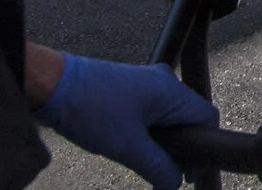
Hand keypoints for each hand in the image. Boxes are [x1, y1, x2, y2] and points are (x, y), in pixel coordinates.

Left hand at [32, 53, 216, 187]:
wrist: (53, 85)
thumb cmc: (91, 110)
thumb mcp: (128, 147)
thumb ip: (158, 168)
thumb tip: (176, 183)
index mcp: (171, 91)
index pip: (208, 118)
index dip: (204, 149)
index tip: (187, 174)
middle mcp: (164, 83)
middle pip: (189, 119)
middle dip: (181, 149)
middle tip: (165, 173)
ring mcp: (147, 84)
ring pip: (169, 119)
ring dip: (163, 143)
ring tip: (144, 162)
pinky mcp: (130, 90)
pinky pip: (152, 114)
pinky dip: (149, 134)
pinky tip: (132, 149)